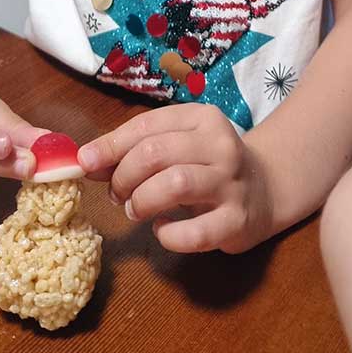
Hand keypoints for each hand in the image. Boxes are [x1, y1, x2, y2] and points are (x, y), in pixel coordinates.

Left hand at [78, 104, 273, 253]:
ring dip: (142, 200)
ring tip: (136, 209)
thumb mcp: (177, 145)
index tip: (85, 162)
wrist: (266, 189)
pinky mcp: (237, 220)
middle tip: (117, 194)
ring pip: (174, 184)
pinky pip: (194, 232)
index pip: (147, 125)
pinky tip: (163, 229)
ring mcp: (231, 182)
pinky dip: (168, 234)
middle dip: (123, 176)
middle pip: (155, 153)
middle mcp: (220, 144)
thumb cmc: (208, 164)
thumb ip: (136, 149)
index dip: (110, 145)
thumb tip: (88, 161)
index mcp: (202, 117)